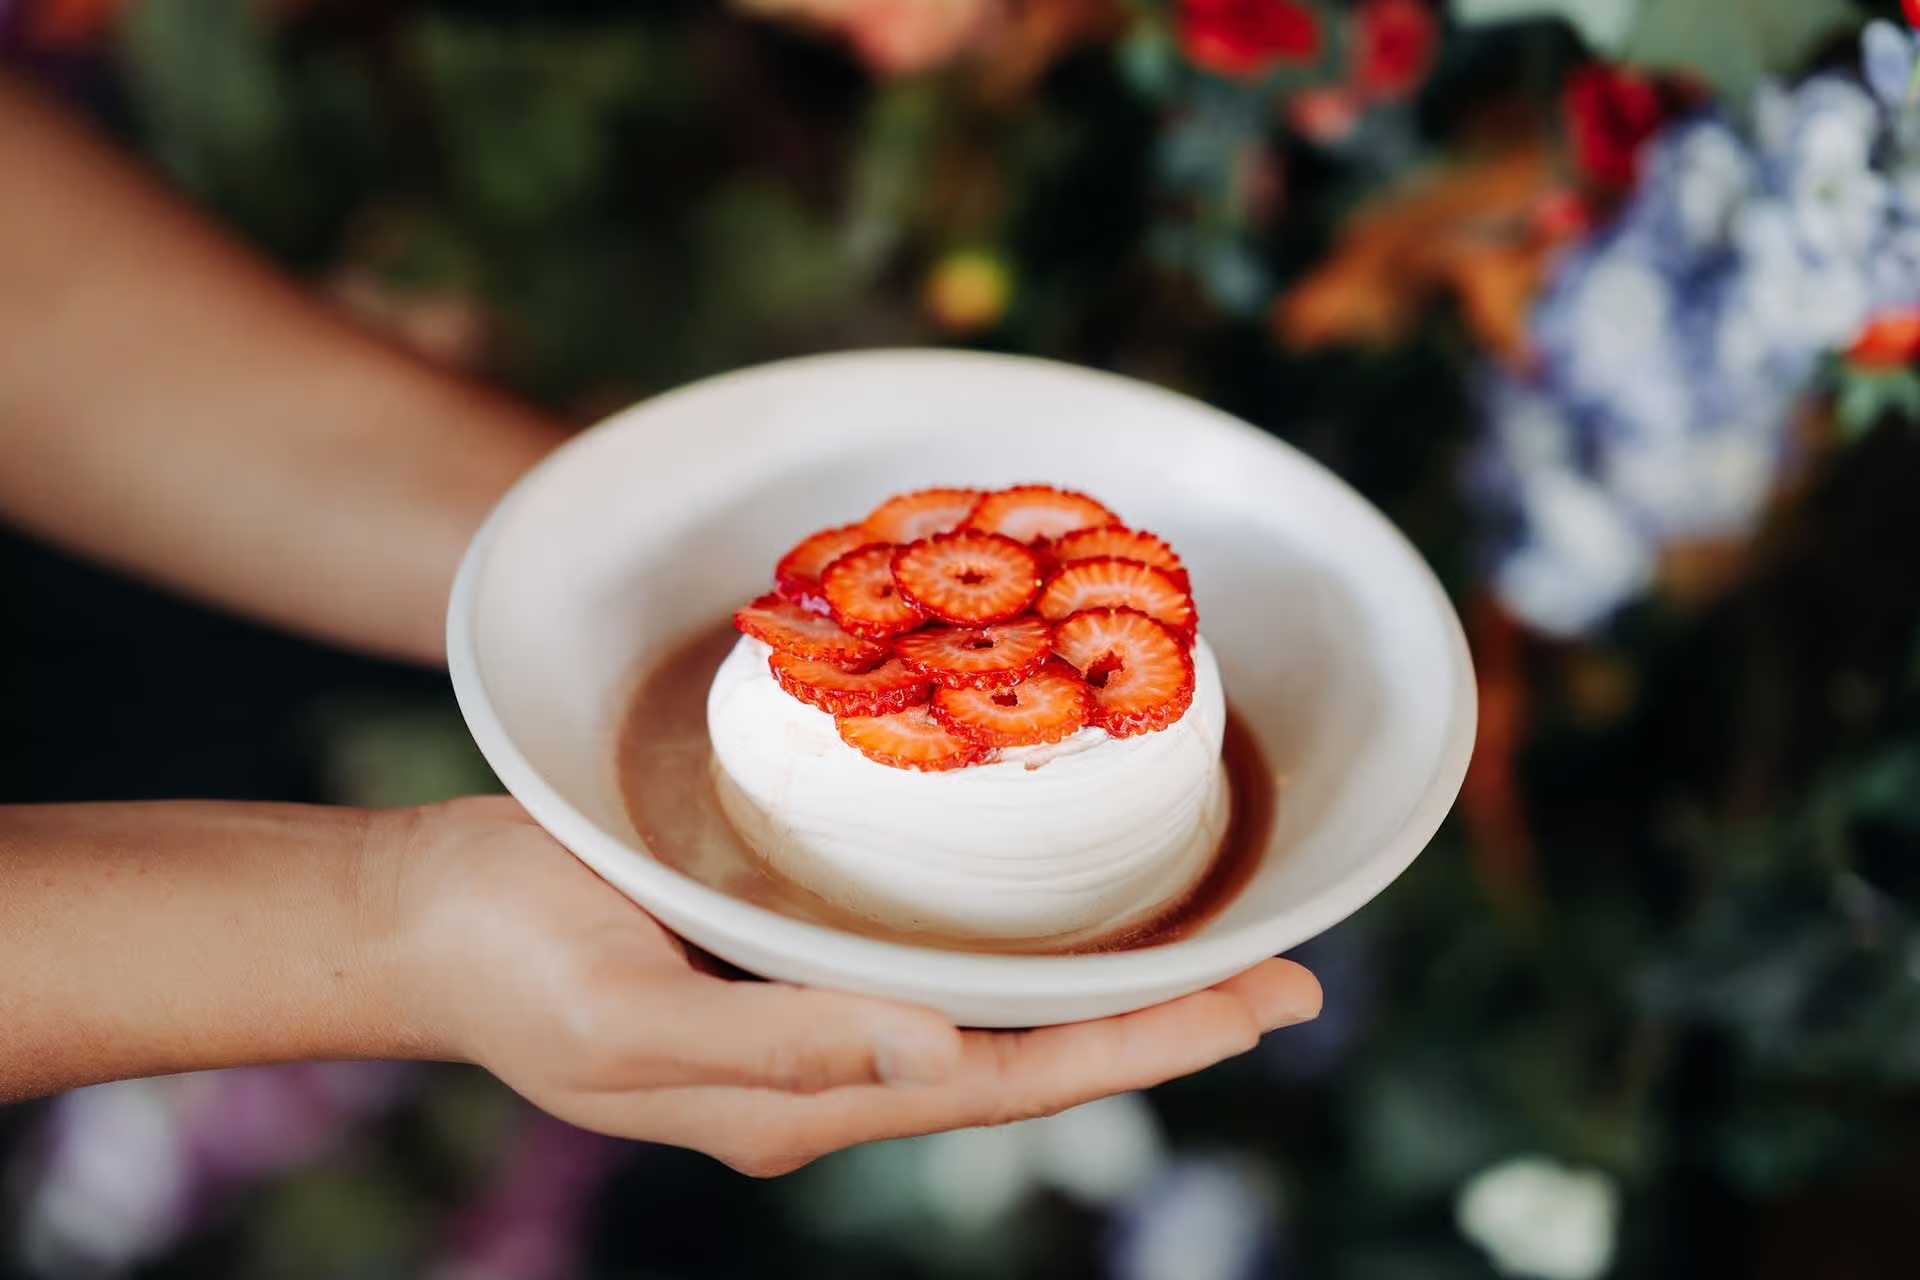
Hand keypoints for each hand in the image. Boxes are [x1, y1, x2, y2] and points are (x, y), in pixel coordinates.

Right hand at [370, 797, 1320, 1175]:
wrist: (425, 918)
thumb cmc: (510, 960)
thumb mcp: (628, 1017)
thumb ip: (780, 1045)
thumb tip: (942, 1052)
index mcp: (804, 1101)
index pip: (1011, 1083)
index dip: (1143, 1046)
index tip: (1259, 1003)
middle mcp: (832, 1072)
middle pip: (1030, 1055)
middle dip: (1163, 1022)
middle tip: (1287, 974)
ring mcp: (815, 1023)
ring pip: (992, 1013)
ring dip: (1105, 984)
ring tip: (1212, 942)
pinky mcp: (788, 964)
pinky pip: (929, 964)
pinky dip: (1016, 943)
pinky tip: (1058, 905)